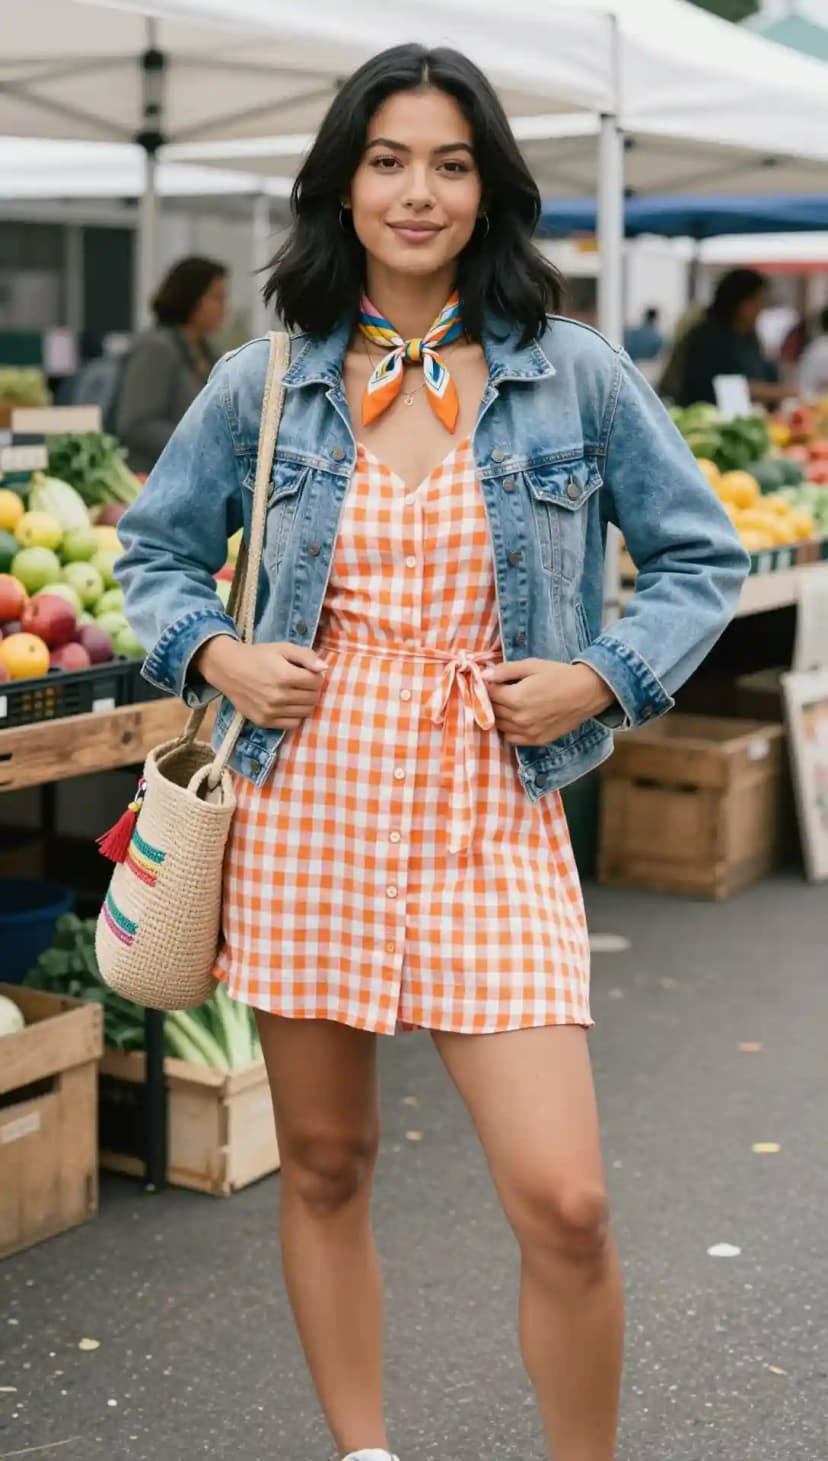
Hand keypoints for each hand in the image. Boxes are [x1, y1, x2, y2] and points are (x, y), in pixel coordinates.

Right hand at [194, 636, 328, 729]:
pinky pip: (292, 724)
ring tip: (294, 692)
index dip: (316, 676)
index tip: (308, 672)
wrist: (228, 669)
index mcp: (285, 676)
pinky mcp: (264, 722)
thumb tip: (324, 669)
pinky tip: (287, 705)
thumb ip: (306, 656)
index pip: (317, 682)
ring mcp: (271, 711)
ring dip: (305, 702)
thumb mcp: (283, 648)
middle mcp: (278, 696)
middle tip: (302, 682)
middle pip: (313, 698)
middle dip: (312, 689)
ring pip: (306, 712)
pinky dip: (294, 715)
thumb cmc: (258, 656)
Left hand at [481, 658, 613, 745]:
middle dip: (492, 699)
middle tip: (500, 690)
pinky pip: (512, 739)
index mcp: (516, 698)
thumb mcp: (532, 665)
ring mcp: (528, 732)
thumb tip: (484, 674)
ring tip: (508, 703)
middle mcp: (519, 719)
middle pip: (493, 711)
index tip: (493, 680)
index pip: (488, 694)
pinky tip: (516, 718)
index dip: (488, 685)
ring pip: (499, 726)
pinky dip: (509, 729)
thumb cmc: (560, 675)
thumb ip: (505, 670)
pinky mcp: (537, 740)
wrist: (587, 692)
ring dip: (499, 715)